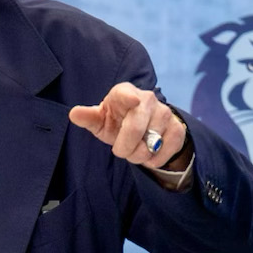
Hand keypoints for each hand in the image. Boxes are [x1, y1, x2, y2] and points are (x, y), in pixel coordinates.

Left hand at [68, 82, 188, 169]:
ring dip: (139, 155)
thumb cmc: (115, 121)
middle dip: (125, 148)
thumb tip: (74, 114)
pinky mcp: (178, 127)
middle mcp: (147, 98)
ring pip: (151, 143)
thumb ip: (88, 118)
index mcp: (123, 93)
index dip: (130, 98)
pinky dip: (156, 159)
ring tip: (134, 150)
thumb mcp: (100, 120)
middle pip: (136, 129)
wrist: (143, 126)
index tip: (134, 101)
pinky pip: (168, 149)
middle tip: (120, 152)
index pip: (126, 94)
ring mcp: (165, 112)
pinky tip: (149, 155)